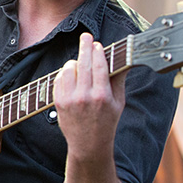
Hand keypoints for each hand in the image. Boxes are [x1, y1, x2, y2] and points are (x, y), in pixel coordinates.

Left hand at [53, 33, 126, 156]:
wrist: (88, 145)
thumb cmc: (107, 123)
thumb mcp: (119, 103)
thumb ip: (119, 80)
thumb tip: (123, 59)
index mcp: (103, 96)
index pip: (99, 65)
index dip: (97, 51)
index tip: (97, 44)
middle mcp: (85, 96)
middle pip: (83, 63)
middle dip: (84, 46)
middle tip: (85, 36)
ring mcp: (70, 99)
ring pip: (69, 69)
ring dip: (74, 62)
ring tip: (80, 63)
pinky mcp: (59, 102)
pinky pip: (59, 79)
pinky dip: (65, 74)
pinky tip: (71, 75)